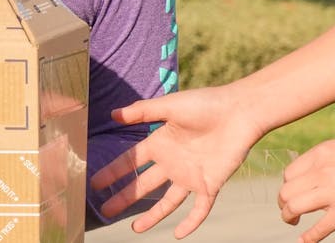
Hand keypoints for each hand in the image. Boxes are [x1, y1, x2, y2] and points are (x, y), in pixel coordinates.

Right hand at [89, 86, 265, 237]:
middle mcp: (172, 162)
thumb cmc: (205, 104)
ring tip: (135, 229)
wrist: (239, 112)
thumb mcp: (169, 106)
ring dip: (152, 216)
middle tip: (105, 210)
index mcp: (160, 143)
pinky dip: (190, 223)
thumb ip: (142, 111)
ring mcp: (190, 176)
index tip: (95, 183)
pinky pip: (199, 209)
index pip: (131, 162)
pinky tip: (178, 235)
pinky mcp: (210, 184)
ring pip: (167, 202)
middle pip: (143, 185)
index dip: (113, 172)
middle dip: (124, 197)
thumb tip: (113, 114)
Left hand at [278, 137, 334, 241]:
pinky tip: (303, 242)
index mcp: (321, 154)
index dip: (288, 187)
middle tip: (291, 212)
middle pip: (286, 191)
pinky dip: (308, 238)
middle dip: (284, 204)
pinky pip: (319, 228)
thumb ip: (326, 163)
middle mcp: (322, 170)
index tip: (294, 195)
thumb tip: (313, 179)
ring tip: (293, 222)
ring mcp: (333, 190)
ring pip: (293, 207)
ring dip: (289, 218)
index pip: (288, 174)